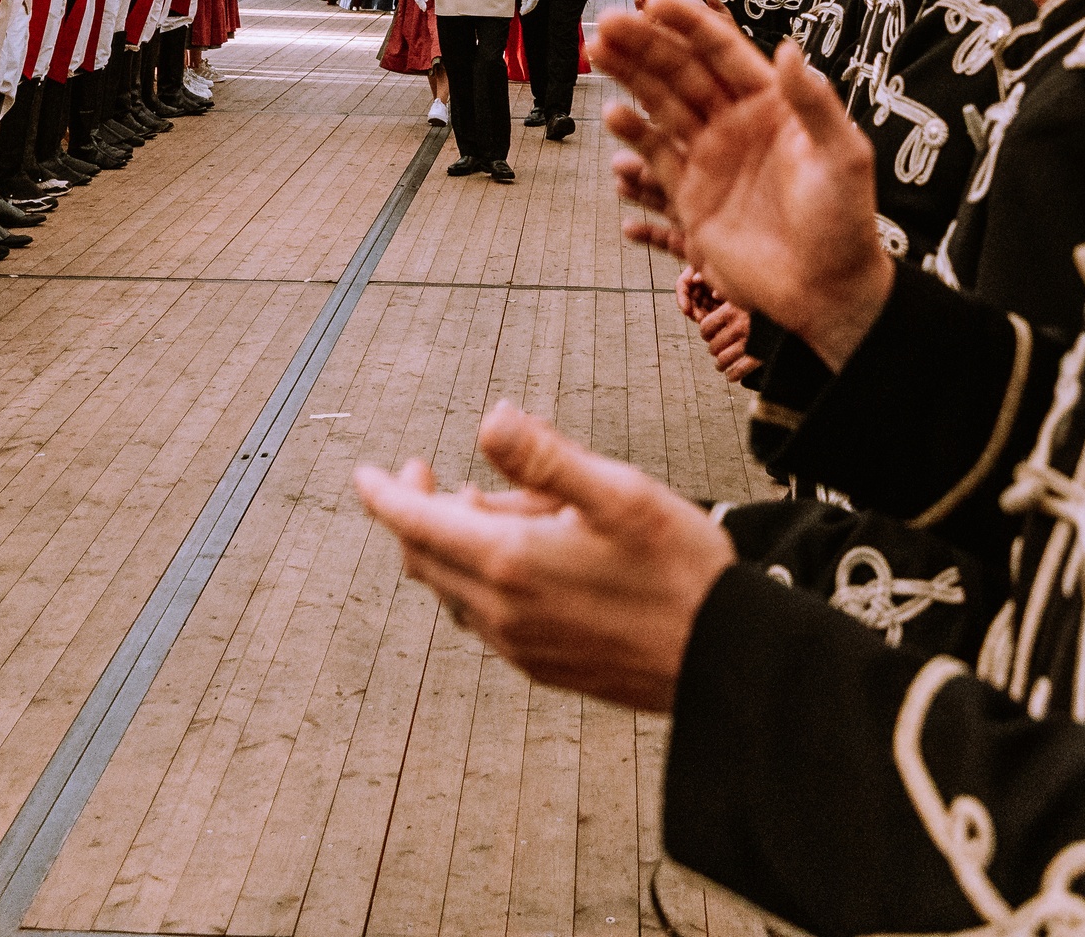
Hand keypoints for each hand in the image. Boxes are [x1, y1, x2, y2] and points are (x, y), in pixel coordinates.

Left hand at [355, 402, 735, 713]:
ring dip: (451, 545)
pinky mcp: (542, 666)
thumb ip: (545, 457)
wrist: (721, 660)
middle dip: (414, 512)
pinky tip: (517, 558)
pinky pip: (484, 618)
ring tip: (485, 504)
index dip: (384, 495)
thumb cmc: (679, 570)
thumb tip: (487, 418)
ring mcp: (520, 645)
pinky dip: (478, 579)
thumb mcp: (619, 494)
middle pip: (425, 559)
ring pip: (454, 590)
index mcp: (511, 562)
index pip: (416, 524)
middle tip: (425, 472)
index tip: (364, 472)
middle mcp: (502, 611)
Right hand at [593, 0, 892, 368]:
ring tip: (598, 50)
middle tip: (608, 22)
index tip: (656, 1)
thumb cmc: (845, 223)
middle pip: (681, 72)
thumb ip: (815, 103)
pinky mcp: (691, 196)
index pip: (723, 53)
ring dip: (629, 77)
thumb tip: (790, 49)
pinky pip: (656, 156)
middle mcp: (735, 123)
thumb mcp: (841, 158)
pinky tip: (612, 114)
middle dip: (645, 44)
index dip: (690, 25)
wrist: (826, 293)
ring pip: (661, 105)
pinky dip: (633, 136)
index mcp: (772, 105)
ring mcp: (710, 158)